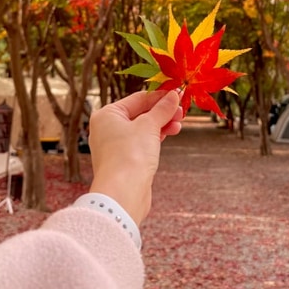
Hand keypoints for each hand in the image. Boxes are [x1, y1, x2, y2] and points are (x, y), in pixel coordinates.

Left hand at [88, 90, 182, 225]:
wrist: (123, 194)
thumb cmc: (130, 154)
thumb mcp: (149, 126)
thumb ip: (162, 109)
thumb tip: (174, 95)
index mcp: (107, 114)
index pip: (137, 99)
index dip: (159, 96)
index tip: (178, 94)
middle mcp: (108, 128)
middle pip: (140, 113)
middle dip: (162, 111)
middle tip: (181, 110)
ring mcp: (115, 145)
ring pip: (143, 128)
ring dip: (162, 124)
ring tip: (179, 123)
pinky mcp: (125, 160)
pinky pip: (142, 142)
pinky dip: (156, 137)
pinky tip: (171, 133)